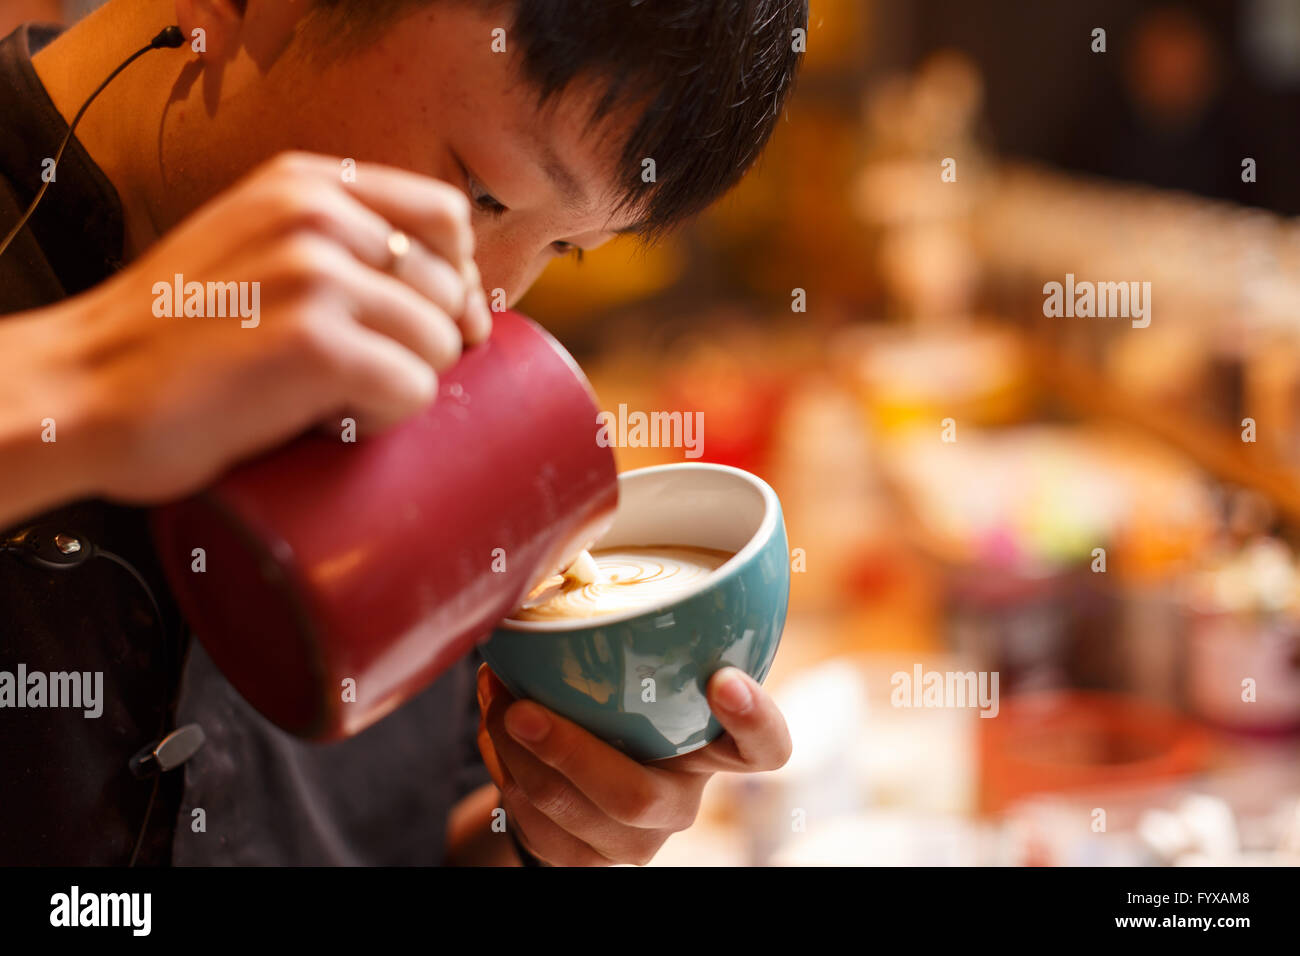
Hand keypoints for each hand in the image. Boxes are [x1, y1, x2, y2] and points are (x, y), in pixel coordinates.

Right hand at [0, 151, 490, 524]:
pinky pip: (414, 390)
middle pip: (450, 287)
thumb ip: (340, 246)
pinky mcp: (315, 346)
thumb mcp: (254, 247)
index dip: (457, 277)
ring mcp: (315, 277)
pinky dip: (383, 419)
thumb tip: (461, 300)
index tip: (435, 323)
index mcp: (305, 185)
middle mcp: (316, 216)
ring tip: (335, 398)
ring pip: (440, 343)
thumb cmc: (174, 335)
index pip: (445, 216)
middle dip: (424, 343)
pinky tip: (330, 420)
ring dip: (402, 384)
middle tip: (362, 375)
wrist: (83, 389)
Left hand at [475, 663, 791, 865]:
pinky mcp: (583, 860)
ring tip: (494, 700)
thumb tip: (568, 555)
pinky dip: (503, 769)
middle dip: (570, 752)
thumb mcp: (636, 671)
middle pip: (638, 798)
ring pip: (570, 813)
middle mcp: (681, 801)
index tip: (723, 679)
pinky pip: (534, 822)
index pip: (764, 747)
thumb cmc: (618, 705)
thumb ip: (634, 634)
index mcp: (713, 747)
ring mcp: (631, 840)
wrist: (577, 782)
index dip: (754, 719)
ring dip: (516, 754)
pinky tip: (493, 728)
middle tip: (524, 709)